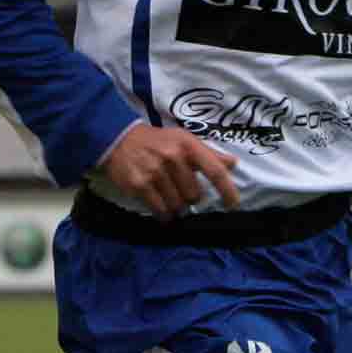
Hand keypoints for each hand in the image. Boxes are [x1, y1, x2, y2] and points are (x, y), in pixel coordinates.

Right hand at [99, 124, 239, 218]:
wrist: (119, 139)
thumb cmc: (157, 141)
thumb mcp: (183, 140)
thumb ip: (208, 153)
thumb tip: (232, 163)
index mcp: (187, 145)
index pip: (214, 170)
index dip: (227, 190)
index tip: (233, 204)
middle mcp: (173, 157)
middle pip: (194, 195)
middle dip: (190, 197)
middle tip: (180, 189)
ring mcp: (155, 172)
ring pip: (178, 205)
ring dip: (175, 206)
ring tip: (167, 195)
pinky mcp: (139, 185)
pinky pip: (160, 210)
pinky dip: (163, 213)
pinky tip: (161, 207)